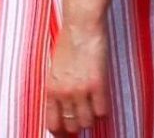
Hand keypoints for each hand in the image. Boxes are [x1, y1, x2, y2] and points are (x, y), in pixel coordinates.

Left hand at [42, 17, 109, 134]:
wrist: (81, 26)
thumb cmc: (68, 43)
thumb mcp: (55, 67)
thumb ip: (58, 88)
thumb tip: (63, 106)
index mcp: (51, 88)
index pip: (53, 123)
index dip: (60, 132)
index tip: (66, 132)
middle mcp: (64, 93)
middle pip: (72, 126)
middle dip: (77, 125)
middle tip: (83, 118)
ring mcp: (81, 90)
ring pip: (87, 122)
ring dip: (91, 118)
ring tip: (92, 107)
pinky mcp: (98, 85)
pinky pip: (102, 112)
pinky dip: (103, 110)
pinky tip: (102, 100)